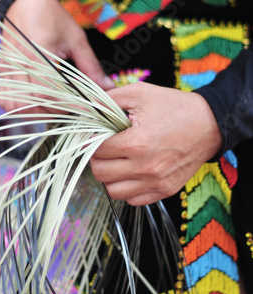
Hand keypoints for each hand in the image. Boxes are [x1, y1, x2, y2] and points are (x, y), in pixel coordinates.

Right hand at [0, 0, 112, 113]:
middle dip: (51, 112)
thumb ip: (91, 66)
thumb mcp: (77, 39)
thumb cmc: (53, 18)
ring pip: (15, 106)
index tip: (82, 108)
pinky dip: (19, 108)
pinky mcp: (2, 71)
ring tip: (53, 106)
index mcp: (38, 52)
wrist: (26, 1)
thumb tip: (108, 88)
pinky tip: (36, 102)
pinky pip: (5, 100)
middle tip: (69, 107)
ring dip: (34, 112)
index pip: (46, 91)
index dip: (64, 105)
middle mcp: (19, 63)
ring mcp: (7, 68)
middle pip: (29, 103)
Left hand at [90, 82, 222, 205]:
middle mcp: (145, 167)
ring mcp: (156, 182)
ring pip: (113, 191)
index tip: (96, 135)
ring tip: (118, 160)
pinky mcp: (165, 190)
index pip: (96, 150)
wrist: (210, 124)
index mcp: (136, 143)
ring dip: (110, 176)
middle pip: (100, 173)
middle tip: (105, 147)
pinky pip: (133, 200)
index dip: (91, 141)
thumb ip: (107, 99)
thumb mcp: (139, 93)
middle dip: (97, 158)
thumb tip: (83, 105)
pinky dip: (127, 188)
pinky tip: (132, 171)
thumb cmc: (175, 107)